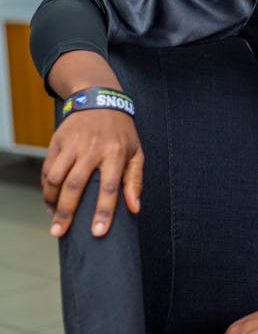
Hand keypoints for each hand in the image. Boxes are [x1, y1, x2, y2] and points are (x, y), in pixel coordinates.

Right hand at [41, 109, 142, 237]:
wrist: (100, 100)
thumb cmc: (121, 132)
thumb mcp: (136, 152)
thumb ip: (135, 181)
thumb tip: (135, 208)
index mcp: (115, 153)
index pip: (109, 187)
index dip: (103, 211)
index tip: (97, 232)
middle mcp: (92, 148)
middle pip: (75, 185)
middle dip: (66, 212)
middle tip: (59, 232)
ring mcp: (72, 144)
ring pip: (56, 177)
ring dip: (51, 200)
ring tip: (54, 217)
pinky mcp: (58, 140)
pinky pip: (47, 167)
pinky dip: (46, 186)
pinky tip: (50, 199)